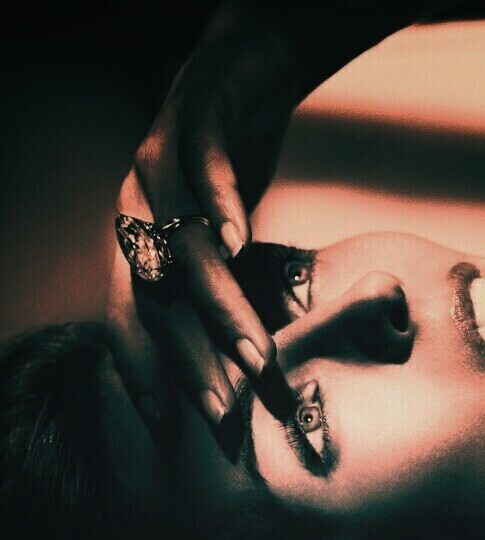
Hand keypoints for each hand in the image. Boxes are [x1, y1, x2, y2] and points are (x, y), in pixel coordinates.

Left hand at [106, 2, 299, 436]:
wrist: (243, 71)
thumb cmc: (232, 171)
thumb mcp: (221, 242)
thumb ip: (222, 292)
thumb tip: (248, 364)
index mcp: (135, 240)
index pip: (128, 316)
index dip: (142, 369)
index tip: (168, 424)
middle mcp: (135, 205)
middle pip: (155, 295)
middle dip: (189, 359)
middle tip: (224, 410)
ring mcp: (159, 158)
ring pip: (183, 244)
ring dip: (219, 304)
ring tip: (255, 353)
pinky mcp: (193, 115)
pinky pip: (202, 164)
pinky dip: (219, 203)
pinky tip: (241, 242)